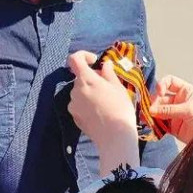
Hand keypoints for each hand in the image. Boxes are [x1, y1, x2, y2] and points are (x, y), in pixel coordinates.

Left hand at [67, 51, 139, 173]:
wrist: (114, 136)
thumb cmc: (119, 108)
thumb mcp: (118, 87)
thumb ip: (108, 73)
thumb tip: (104, 64)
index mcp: (86, 79)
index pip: (74, 59)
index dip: (83, 56)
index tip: (95, 61)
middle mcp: (75, 90)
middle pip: (80, 77)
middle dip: (92, 78)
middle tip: (108, 86)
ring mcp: (72, 104)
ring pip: (80, 91)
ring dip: (90, 91)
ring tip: (105, 101)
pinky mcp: (73, 117)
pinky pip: (79, 104)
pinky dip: (87, 103)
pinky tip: (100, 112)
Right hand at [149, 76, 192, 144]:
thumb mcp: (188, 109)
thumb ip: (169, 110)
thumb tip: (152, 110)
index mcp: (184, 91)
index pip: (169, 82)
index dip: (162, 85)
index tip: (158, 92)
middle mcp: (178, 101)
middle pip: (160, 98)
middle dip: (154, 104)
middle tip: (151, 110)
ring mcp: (174, 114)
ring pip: (158, 112)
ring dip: (151, 115)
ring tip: (147, 119)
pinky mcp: (173, 127)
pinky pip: (160, 124)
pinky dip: (155, 125)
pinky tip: (152, 126)